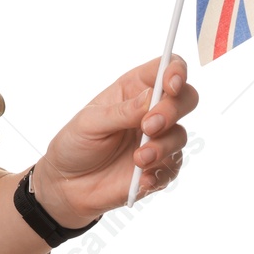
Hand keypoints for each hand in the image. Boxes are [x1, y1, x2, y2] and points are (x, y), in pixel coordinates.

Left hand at [32, 55, 197, 225]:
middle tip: (148, 127)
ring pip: (180, 135)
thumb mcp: (90, 123)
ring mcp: (158, 139)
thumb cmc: (76, 144)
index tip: (171, 85)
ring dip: (162, 147)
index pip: (165, 69)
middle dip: (172, 111)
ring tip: (138, 159)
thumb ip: (122, 111)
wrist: (68, 184)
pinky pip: (173, 167)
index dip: (176, 71)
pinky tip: (141, 179)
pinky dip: (159, 173)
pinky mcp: (160, 167)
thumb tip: (151, 97)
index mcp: (133, 89)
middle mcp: (150, 111)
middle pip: (185, 99)